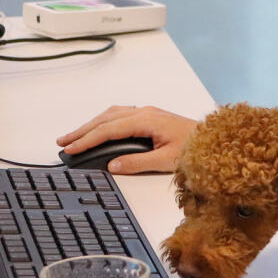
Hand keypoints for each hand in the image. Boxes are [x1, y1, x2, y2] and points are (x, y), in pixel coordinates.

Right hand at [56, 105, 198, 173]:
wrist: (215, 140)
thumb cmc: (196, 148)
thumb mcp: (166, 161)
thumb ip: (138, 162)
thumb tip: (112, 165)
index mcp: (146, 120)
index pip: (108, 129)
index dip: (87, 140)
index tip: (70, 149)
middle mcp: (145, 112)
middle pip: (105, 119)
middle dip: (82, 130)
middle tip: (62, 142)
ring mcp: (147, 113)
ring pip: (111, 115)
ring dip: (91, 125)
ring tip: (74, 136)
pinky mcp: (150, 117)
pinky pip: (119, 116)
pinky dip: (103, 122)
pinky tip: (98, 128)